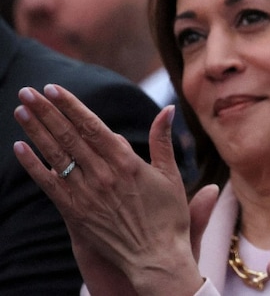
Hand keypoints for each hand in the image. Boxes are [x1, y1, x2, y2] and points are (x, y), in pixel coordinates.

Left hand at [12, 84, 204, 295]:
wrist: (156, 258)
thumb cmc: (167, 217)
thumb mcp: (171, 175)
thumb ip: (163, 141)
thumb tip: (168, 109)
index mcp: (127, 163)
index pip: (92, 127)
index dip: (71, 106)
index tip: (54, 89)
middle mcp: (103, 175)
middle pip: (69, 136)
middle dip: (47, 111)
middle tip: (29, 91)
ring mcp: (87, 194)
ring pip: (56, 156)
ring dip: (36, 131)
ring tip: (21, 110)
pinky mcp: (76, 213)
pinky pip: (49, 185)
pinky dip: (33, 166)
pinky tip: (19, 148)